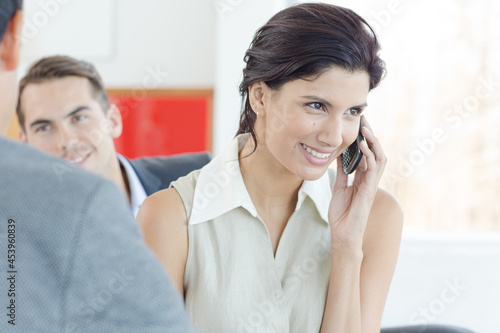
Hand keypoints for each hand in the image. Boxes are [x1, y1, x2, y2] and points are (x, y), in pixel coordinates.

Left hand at [328, 115, 386, 251]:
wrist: (342, 234)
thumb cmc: (342, 213)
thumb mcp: (338, 187)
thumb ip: (341, 172)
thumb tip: (338, 155)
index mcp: (363, 177)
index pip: (368, 153)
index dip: (365, 138)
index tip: (359, 123)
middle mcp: (370, 179)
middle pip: (376, 152)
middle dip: (371, 135)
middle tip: (364, 119)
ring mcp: (371, 185)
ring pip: (379, 158)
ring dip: (373, 142)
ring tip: (365, 129)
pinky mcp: (369, 191)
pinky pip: (373, 170)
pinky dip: (369, 156)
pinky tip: (362, 146)